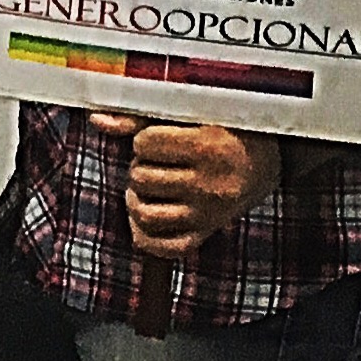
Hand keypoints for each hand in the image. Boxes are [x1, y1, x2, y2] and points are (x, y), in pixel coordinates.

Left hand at [98, 113, 283, 257]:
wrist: (264, 160)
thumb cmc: (219, 128)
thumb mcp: (187, 113)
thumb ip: (140, 116)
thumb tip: (96, 120)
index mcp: (208, 148)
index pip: (144, 144)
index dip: (144, 139)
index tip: (163, 137)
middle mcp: (210, 185)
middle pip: (140, 178)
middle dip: (140, 165)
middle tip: (159, 161)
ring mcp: (208, 214)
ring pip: (145, 214)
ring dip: (136, 198)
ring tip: (147, 184)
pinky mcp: (207, 231)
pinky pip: (166, 248)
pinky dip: (145, 236)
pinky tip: (144, 216)